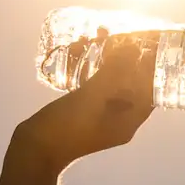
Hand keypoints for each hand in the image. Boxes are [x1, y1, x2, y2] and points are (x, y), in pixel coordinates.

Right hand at [13, 41, 155, 170]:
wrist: (32, 150)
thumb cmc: (66, 127)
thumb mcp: (92, 97)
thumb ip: (113, 73)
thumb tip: (134, 49)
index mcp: (128, 122)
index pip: (151, 92)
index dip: (152, 68)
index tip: (149, 43)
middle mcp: (120, 120)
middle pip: (132, 84)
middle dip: (127, 58)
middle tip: (122, 33)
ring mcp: (102, 116)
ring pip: (112, 82)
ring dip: (108, 60)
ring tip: (100, 34)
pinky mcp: (85, 111)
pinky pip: (95, 86)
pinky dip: (92, 69)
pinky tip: (82, 48)